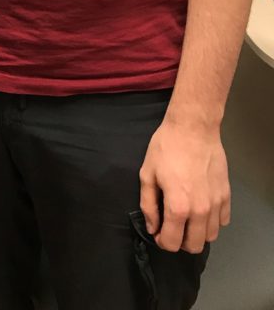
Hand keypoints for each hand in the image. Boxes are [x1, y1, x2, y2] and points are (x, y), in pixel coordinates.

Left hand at [139, 119, 230, 252]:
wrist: (193, 128)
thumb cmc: (166, 148)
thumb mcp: (147, 174)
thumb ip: (148, 205)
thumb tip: (153, 228)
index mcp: (178, 207)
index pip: (172, 243)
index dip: (162, 241)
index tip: (158, 232)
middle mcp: (200, 211)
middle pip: (194, 246)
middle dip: (180, 242)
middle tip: (171, 227)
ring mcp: (216, 204)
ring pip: (211, 237)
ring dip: (197, 234)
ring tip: (186, 219)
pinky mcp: (226, 196)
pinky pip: (222, 222)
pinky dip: (212, 222)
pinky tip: (201, 209)